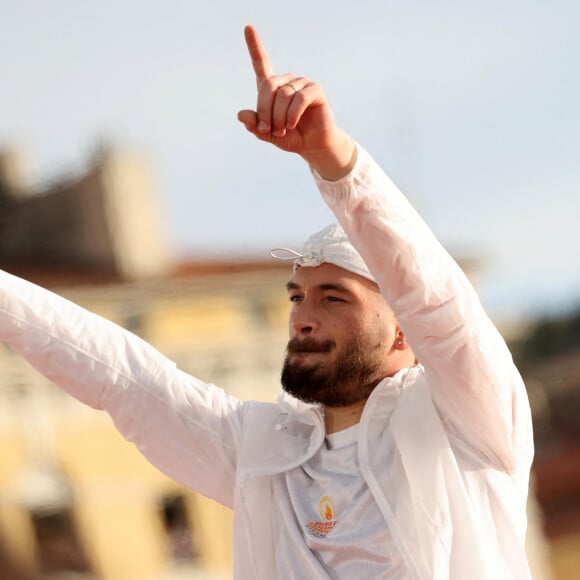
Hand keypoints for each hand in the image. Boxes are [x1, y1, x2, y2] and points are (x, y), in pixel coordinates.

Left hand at [237, 25, 355, 180]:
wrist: (313, 145)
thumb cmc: (291, 137)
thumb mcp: (268, 134)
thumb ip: (255, 126)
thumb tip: (241, 115)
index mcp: (273, 88)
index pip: (262, 62)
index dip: (254, 45)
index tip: (248, 27)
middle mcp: (287, 81)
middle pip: (269, 85)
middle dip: (265, 110)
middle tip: (267, 129)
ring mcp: (302, 83)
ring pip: (283, 95)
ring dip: (279, 117)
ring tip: (282, 131)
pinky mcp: (315, 90)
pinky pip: (299, 99)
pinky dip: (292, 115)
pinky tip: (292, 125)